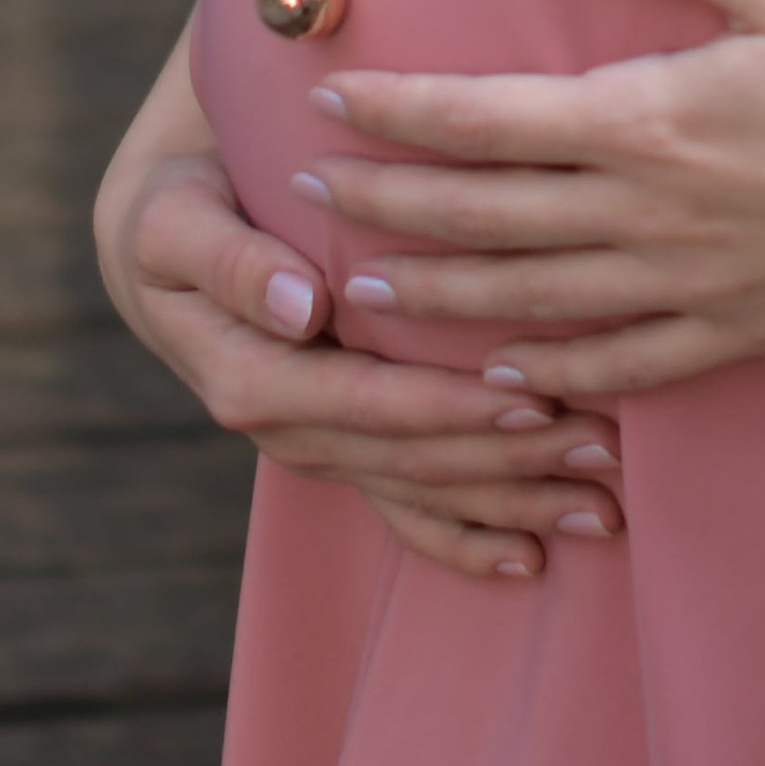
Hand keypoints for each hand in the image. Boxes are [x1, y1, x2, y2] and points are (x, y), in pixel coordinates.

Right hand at [95, 119, 623, 582]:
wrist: (160, 230)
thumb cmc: (178, 206)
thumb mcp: (174, 220)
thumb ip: (229, 261)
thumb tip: (301, 308)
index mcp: (248, 374)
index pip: (364, 402)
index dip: (448, 407)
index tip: (534, 398)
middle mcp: (287, 425)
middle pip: (409, 458)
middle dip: (508, 461)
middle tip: (603, 451)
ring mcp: (316, 443)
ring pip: (420, 488)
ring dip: (510, 501)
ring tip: (601, 505)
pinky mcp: (337, 444)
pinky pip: (399, 506)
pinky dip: (462, 537)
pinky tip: (529, 560)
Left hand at [297, 0, 764, 400]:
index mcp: (651, 120)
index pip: (488, 120)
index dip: (401, 112)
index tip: (332, 100)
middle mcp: (653, 215)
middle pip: (487, 220)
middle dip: (387, 209)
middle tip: (306, 198)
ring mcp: (695, 285)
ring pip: (534, 302)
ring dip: (441, 298)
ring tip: (363, 292)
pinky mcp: (741, 330)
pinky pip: (622, 364)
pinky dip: (553, 370)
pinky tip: (508, 371)